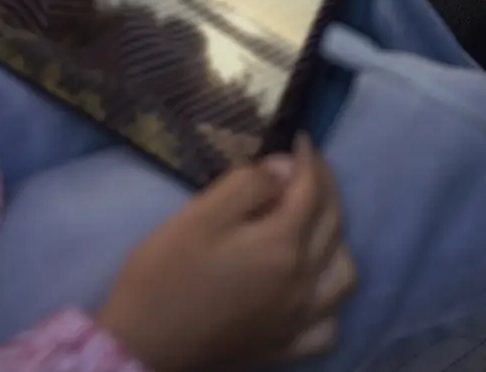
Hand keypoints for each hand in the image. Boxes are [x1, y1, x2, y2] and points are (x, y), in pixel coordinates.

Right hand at [98, 134, 356, 371]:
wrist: (142, 344)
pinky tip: (313, 289)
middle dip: (326, 187)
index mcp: (282, 244)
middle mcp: (302, 281)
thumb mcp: (200, 215)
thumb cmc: (165, 275)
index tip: (299, 140)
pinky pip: (328, 327)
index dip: (309, 159)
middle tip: (307, 167)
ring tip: (315, 224)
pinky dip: (330, 304)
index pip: (312, 190)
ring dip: (338, 241)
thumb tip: (285, 168)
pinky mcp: (285, 345)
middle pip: (333, 225)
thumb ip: (248, 185)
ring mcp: (298, 319)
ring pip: (343, 275)